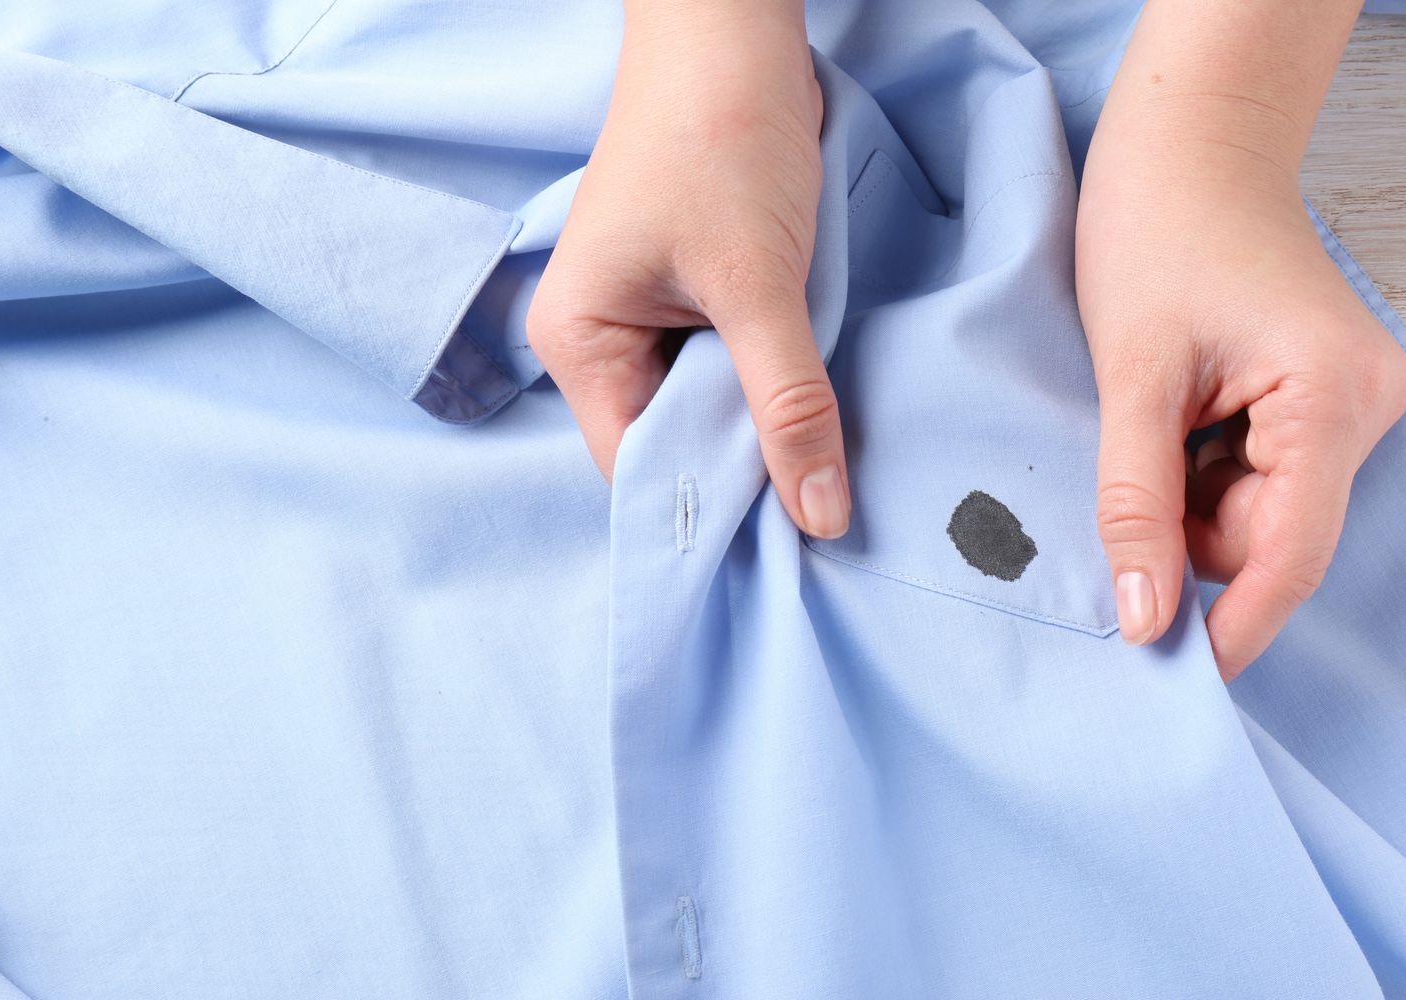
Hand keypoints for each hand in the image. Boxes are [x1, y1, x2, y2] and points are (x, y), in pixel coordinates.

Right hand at [526, 2, 850, 538]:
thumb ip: (790, 403)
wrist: (734, 28)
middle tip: (821, 515)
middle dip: (743, 471)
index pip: (639, 466)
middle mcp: (601, 341)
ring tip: (825, 465)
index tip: (785, 546)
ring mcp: (647, 317)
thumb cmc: (721, 139)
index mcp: (579, 343)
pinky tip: (815, 404)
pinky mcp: (692, 295)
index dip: (708, 507)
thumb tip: (820, 518)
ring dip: (764, 425)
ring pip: (710, 408)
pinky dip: (772, 383)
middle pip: (674, 444)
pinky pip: (730, 367)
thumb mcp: (759, 284)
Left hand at [1077, 144, 1405, 679]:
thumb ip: (1135, 503)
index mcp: (1333, 398)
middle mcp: (1361, 407)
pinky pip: (1252, 477)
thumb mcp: (1132, 378)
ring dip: (1185, 500)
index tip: (1177, 678)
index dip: (1233, 624)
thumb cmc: (1157, 233)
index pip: (1291, 554)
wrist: (1186, 146)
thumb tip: (1145, 618)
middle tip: (1117, 489)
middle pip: (1269, 536)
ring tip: (1145, 418)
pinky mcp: (1313, 399)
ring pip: (1255, 513)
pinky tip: (1167, 417)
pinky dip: (1196, 472)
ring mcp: (1343, 404)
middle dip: (1186, 537)